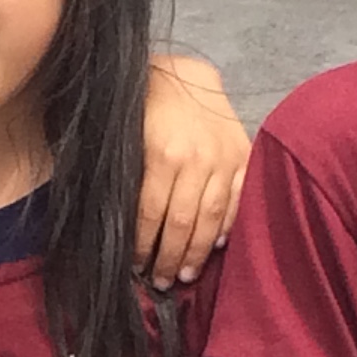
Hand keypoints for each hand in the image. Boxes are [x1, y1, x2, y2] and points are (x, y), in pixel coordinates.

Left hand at [138, 54, 249, 288]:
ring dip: (198, 252)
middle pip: (183, 224)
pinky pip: (238, 202)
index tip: (136, 268)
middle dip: (169, 258)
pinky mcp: (244, 156)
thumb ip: (125, 177)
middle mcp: (198, 159)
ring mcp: (225, 158)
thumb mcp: (125, 136)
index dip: (143, 247)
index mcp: (163, 155)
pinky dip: (228, 227)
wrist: (184, 73)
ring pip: (212, 218)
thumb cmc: (144, 105)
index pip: (151, 216)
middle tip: (161, 282)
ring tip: (184, 274)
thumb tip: (113, 225)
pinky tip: (218, 246)